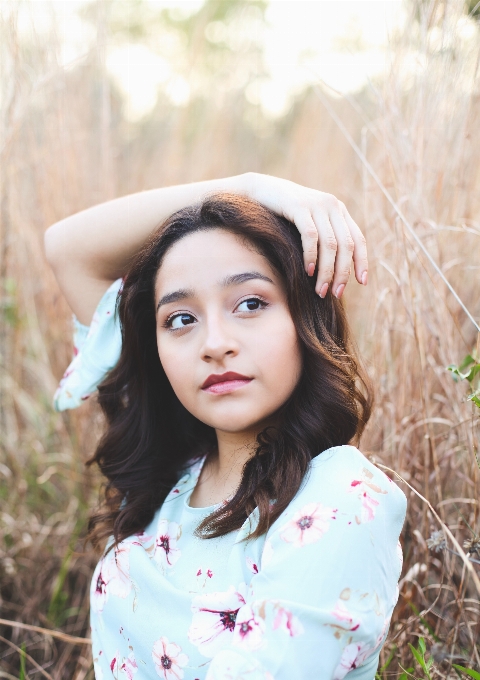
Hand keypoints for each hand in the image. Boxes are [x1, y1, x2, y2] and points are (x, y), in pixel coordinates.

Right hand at [243, 172, 367, 298]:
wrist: (259, 190)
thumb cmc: (283, 214)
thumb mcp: (310, 223)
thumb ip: (324, 239)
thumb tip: (334, 272)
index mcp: (339, 211)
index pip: (358, 239)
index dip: (362, 262)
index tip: (362, 283)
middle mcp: (332, 206)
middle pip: (346, 245)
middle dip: (342, 273)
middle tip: (335, 293)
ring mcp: (316, 205)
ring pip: (330, 244)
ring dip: (327, 271)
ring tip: (320, 290)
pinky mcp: (299, 207)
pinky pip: (311, 236)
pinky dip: (311, 256)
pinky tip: (308, 271)